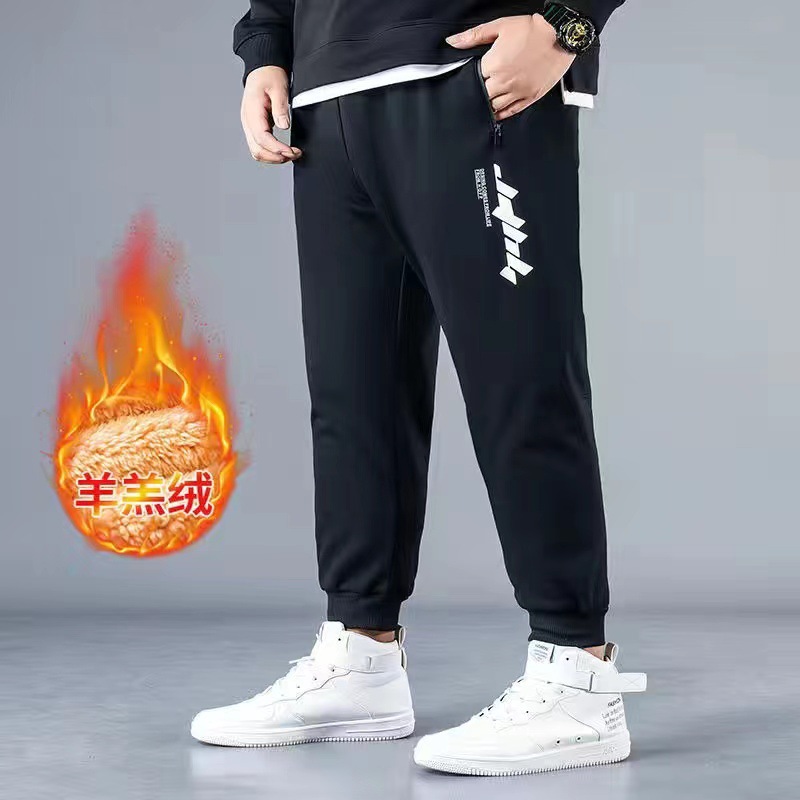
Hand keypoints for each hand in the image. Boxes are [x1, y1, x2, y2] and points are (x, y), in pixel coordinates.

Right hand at [241, 66, 301, 163]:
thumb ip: (280, 108)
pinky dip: (271, 152)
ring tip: (291, 154)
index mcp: (252, 111)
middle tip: (294, 154)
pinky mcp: (255, 128)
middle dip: (276, 157)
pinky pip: (260, 146)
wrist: (262, 69)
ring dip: (274, 157)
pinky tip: (283, 151)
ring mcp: (250, 125)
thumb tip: (284, 125)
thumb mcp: (279, 87)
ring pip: (257, 151)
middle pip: (257, 150)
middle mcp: (248, 121)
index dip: (277, 148)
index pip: (262, 138)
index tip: (291, 151)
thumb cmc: (269, 75)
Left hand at [446, 15, 574, 119]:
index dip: (471, 80)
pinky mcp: (530, 97)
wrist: (560, 35)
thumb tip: (452, 42)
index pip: (473, 80)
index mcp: (494, 65)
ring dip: (489, 105)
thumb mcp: (500, 26)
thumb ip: (473, 36)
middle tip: (480, 90)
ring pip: (495, 107)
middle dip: (480, 93)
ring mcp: (518, 92)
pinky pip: (511, 111)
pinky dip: (502, 114)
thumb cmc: (533, 30)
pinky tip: (497, 113)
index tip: (472, 78)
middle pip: (483, 96)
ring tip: (487, 100)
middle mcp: (505, 82)